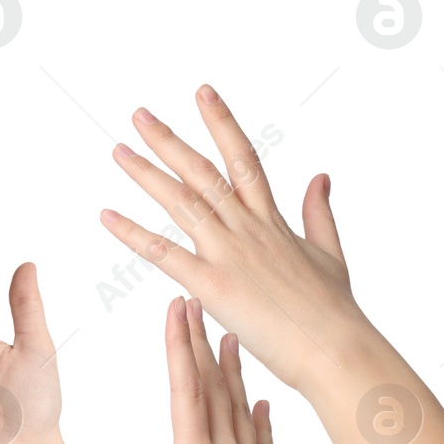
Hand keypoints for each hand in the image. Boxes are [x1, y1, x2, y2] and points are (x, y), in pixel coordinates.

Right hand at [63, 297, 314, 443]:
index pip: (185, 393)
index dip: (177, 348)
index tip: (175, 310)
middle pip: (212, 387)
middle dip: (199, 342)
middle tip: (193, 303)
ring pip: (238, 406)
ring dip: (231, 368)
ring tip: (227, 335)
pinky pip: (263, 440)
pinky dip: (260, 416)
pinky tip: (261, 403)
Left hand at [101, 85, 369, 389]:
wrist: (337, 350)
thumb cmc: (334, 312)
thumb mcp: (330, 253)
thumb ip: (319, 212)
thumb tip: (320, 175)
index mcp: (273, 221)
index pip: (243, 158)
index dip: (221, 122)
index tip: (202, 93)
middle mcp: (248, 229)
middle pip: (203, 172)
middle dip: (169, 141)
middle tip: (138, 115)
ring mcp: (229, 253)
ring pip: (181, 202)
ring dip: (146, 174)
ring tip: (118, 151)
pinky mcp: (213, 284)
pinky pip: (163, 254)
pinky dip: (133, 234)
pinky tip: (107, 216)